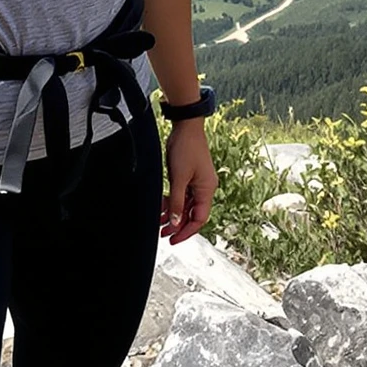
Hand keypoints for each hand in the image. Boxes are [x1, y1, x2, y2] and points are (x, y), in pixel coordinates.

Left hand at [162, 115, 217, 243]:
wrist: (185, 127)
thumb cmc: (186, 149)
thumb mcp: (179, 178)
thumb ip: (177, 202)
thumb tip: (176, 223)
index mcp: (207, 190)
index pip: (199, 219)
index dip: (186, 231)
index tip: (173, 239)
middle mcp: (204, 188)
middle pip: (192, 214)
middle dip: (178, 225)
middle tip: (163, 233)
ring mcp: (197, 182)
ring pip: (186, 205)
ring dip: (173, 214)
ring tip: (159, 222)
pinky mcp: (189, 177)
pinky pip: (182, 195)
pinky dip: (173, 202)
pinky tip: (162, 206)